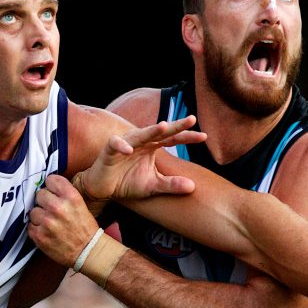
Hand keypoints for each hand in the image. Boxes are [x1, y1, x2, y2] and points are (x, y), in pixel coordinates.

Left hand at [28, 175, 99, 266]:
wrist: (87, 251)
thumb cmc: (84, 228)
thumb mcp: (80, 204)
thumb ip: (64, 194)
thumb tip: (47, 186)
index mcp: (71, 197)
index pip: (51, 180)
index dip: (51, 187)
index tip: (53, 192)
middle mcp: (58, 207)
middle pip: (39, 194)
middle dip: (44, 202)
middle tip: (52, 210)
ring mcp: (47, 222)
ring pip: (33, 211)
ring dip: (39, 216)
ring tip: (50, 223)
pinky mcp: (39, 235)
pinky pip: (30, 225)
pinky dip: (36, 229)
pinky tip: (47, 232)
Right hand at [74, 116, 206, 200]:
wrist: (103, 188)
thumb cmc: (127, 183)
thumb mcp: (152, 186)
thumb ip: (171, 185)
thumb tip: (193, 187)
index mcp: (152, 147)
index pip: (172, 139)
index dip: (187, 137)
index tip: (204, 136)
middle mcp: (141, 142)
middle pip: (160, 132)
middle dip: (175, 126)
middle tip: (192, 119)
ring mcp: (125, 143)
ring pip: (139, 134)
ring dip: (150, 130)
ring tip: (163, 126)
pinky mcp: (109, 150)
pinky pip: (115, 145)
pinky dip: (121, 146)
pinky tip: (129, 149)